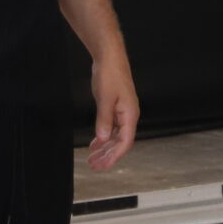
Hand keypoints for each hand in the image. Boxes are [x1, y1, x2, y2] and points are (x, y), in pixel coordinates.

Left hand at [85, 50, 138, 170]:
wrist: (110, 57)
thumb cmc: (110, 75)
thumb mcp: (105, 98)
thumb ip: (104, 120)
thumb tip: (104, 139)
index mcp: (130, 115)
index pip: (125, 142)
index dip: (115, 156)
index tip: (103, 165)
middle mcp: (128, 116)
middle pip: (120, 142)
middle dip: (108, 155)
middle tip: (94, 166)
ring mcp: (122, 112)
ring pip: (115, 136)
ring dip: (104, 148)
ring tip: (92, 159)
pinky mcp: (115, 108)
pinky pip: (111, 128)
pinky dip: (103, 137)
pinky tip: (94, 144)